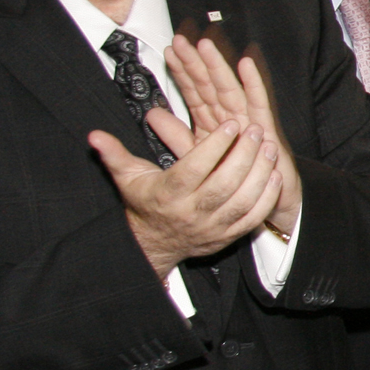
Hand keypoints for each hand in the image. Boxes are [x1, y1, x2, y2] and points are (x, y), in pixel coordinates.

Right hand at [90, 118, 282, 276]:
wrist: (155, 244)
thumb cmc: (145, 202)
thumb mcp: (128, 177)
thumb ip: (114, 154)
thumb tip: (94, 135)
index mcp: (168, 195)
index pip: (194, 169)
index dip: (214, 147)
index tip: (230, 125)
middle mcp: (191, 213)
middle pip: (223, 185)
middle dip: (244, 156)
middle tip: (256, 131)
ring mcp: (213, 227)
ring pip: (242, 202)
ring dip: (260, 174)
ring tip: (270, 147)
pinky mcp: (228, 236)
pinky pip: (253, 218)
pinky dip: (266, 198)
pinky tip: (275, 175)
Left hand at [165, 36, 301, 235]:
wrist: (261, 204)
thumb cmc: (233, 181)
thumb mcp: (195, 157)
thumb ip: (175, 135)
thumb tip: (150, 115)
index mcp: (213, 123)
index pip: (195, 92)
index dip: (182, 72)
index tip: (168, 50)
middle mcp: (231, 118)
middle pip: (210, 85)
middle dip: (195, 62)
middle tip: (179, 40)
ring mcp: (250, 123)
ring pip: (231, 90)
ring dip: (218, 67)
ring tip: (205, 45)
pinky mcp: (266, 132)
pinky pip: (259, 104)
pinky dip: (253, 83)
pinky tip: (246, 64)